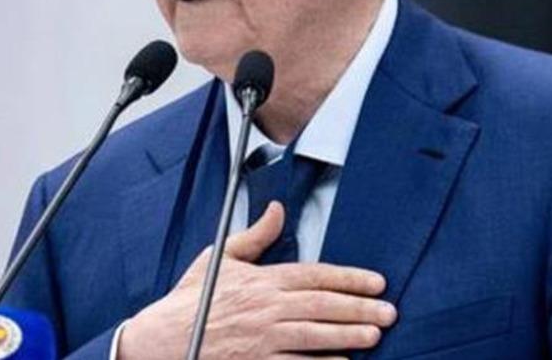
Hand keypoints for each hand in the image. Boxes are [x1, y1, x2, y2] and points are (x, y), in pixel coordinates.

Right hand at [117, 202, 396, 358]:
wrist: (162, 341)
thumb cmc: (191, 300)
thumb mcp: (220, 258)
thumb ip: (255, 236)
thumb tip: (277, 209)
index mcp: (261, 281)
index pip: (315, 275)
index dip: (349, 278)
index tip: (377, 282)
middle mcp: (266, 310)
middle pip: (322, 306)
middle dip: (359, 308)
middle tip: (389, 312)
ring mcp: (263, 341)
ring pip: (315, 337)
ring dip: (348, 336)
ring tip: (375, 335)